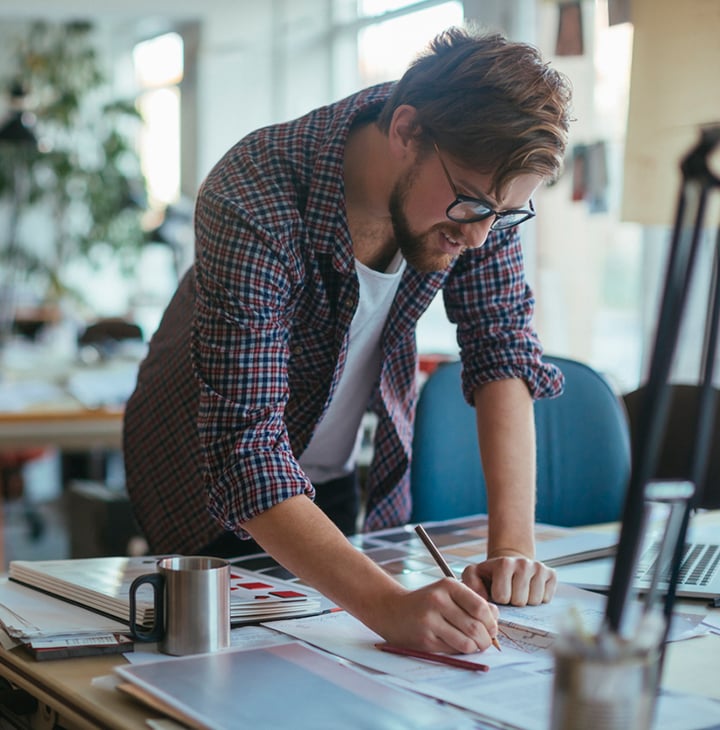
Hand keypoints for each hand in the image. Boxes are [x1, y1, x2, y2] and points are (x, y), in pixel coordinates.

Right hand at [369, 577, 499, 653]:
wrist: (392, 610)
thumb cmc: (426, 602)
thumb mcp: (448, 593)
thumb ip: (472, 602)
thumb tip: (495, 617)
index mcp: (447, 585)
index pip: (480, 607)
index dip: (491, 622)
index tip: (491, 628)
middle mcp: (438, 600)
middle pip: (475, 627)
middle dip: (486, 639)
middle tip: (486, 642)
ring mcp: (430, 620)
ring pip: (466, 642)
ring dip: (475, 648)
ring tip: (474, 646)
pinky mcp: (425, 639)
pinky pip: (452, 650)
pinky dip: (460, 652)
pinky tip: (457, 646)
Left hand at [461, 552, 556, 605]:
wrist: (510, 564)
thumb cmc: (491, 574)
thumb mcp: (475, 575)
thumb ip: (470, 584)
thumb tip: (483, 598)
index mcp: (504, 563)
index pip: (502, 597)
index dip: (498, 599)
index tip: (497, 591)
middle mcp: (524, 563)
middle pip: (520, 601)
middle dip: (512, 601)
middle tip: (509, 592)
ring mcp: (539, 567)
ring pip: (535, 601)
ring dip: (526, 601)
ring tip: (518, 591)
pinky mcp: (552, 574)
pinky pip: (547, 598)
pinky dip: (539, 598)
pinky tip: (530, 589)